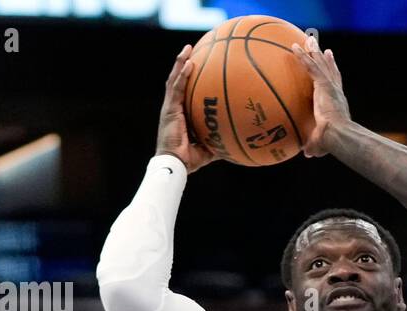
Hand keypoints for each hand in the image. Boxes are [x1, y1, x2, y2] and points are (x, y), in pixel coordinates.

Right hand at [154, 44, 217, 173]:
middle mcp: (173, 107)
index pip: (184, 91)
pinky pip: (176, 88)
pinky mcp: (169, 109)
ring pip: (174, 79)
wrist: (175, 164)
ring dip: (180, 62)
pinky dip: (182, 75)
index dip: (187, 78)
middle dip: (183, 64)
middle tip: (191, 49)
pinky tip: (189, 63)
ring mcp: (170, 107)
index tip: (197, 65)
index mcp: (180, 114)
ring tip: (188, 49)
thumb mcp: (209, 148)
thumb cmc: (189, 160)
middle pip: (177, 80)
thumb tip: (236, 141)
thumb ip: (219, 141)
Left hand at [289, 34, 350, 156]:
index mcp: (337, 103)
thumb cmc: (333, 142)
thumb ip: (313, 146)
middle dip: (326, 59)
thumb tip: (307, 154)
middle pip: (331, 71)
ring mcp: (330, 86)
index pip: (335, 86)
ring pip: (321, 64)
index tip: (331, 68)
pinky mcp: (323, 85)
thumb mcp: (321, 144)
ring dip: (314, 51)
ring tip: (309, 39)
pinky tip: (294, 46)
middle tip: (324, 49)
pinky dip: (303, 56)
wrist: (338, 135)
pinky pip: (310, 66)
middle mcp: (336, 91)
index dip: (334, 76)